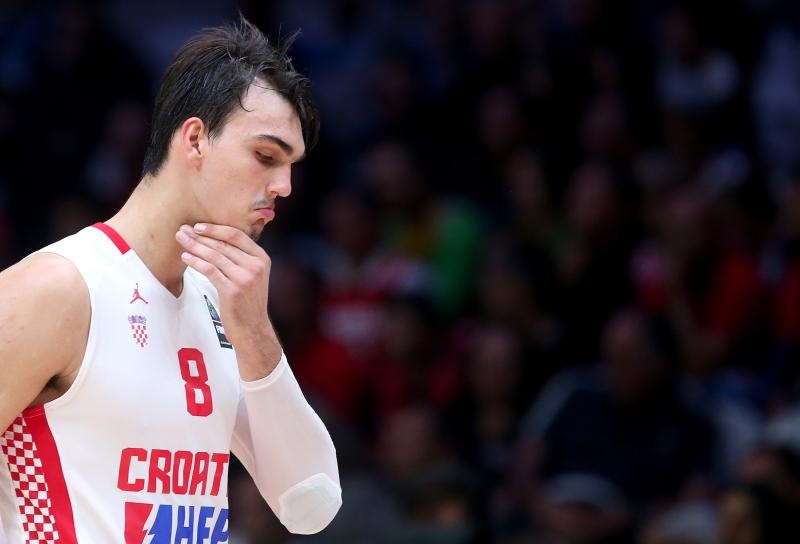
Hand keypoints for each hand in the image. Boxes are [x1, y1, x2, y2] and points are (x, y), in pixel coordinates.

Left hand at [176, 223, 282, 379]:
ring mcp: (245, 278)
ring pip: (215, 255)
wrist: (253, 330)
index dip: (215, 229)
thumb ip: (241, 259)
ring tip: (181, 240)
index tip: (198, 226)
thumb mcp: (253, 277)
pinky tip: (186, 257)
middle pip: (223, 244)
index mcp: (262, 259)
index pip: (237, 235)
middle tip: (183, 230)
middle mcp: (255, 266)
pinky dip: (196, 262)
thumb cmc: (248, 303)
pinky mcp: (232, 290)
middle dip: (200, 235)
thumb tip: (214, 241)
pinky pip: (210, 270)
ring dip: (194, 246)